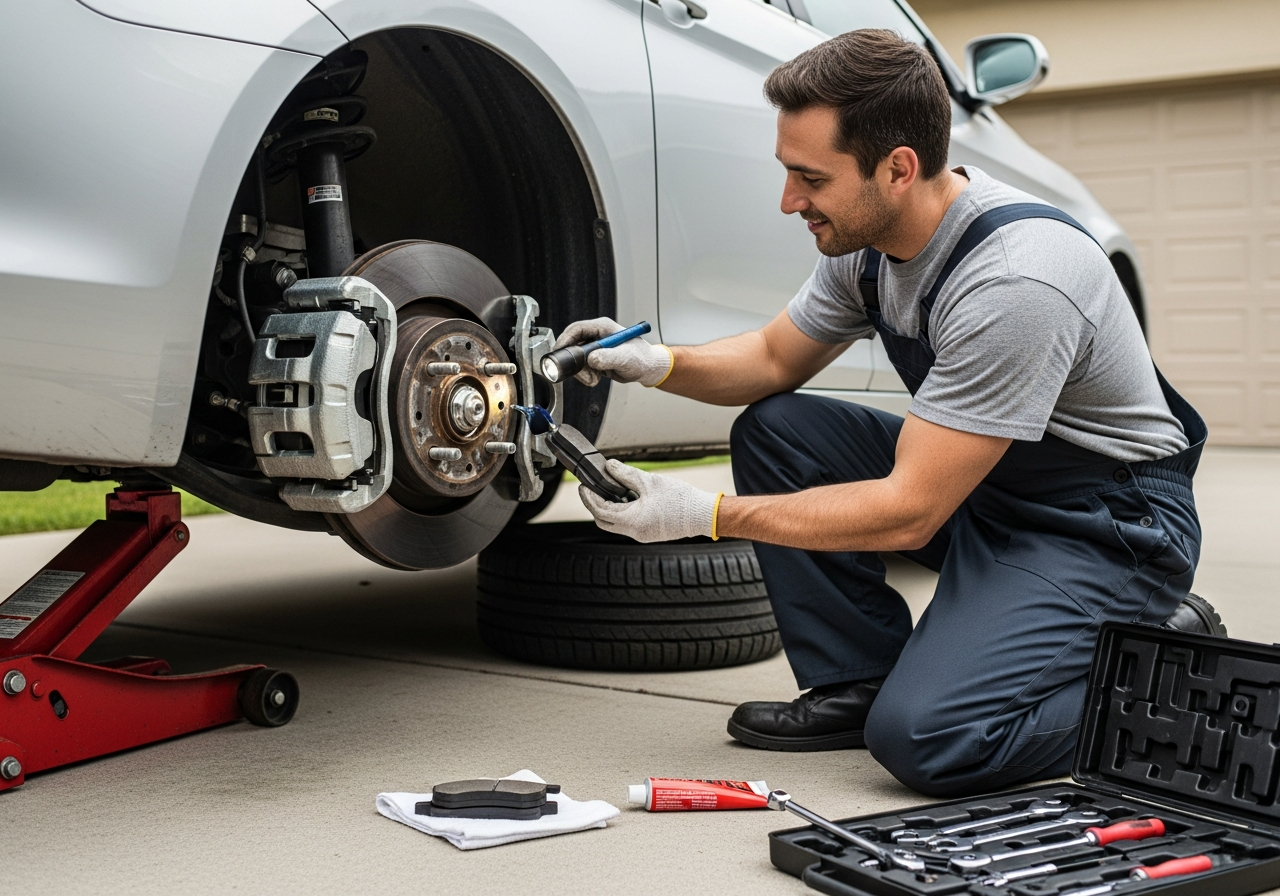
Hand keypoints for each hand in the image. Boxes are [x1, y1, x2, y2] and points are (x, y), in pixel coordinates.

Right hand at [552, 317, 672, 386]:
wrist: (647, 368)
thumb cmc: (642, 358)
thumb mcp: (625, 358)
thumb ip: (608, 358)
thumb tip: (591, 359)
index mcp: (603, 327)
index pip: (577, 329)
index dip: (566, 339)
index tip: (559, 351)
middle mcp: (597, 335)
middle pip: (573, 344)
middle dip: (574, 361)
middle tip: (578, 372)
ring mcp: (595, 347)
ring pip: (576, 358)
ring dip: (581, 371)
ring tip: (593, 379)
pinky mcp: (595, 358)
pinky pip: (581, 366)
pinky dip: (585, 375)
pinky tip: (595, 378)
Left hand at [579, 459, 720, 542]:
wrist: (703, 514)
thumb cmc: (680, 499)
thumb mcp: (649, 482)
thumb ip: (626, 474)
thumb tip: (609, 467)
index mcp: (632, 521)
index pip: (601, 510)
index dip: (589, 498)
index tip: (584, 486)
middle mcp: (635, 532)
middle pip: (605, 522)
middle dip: (595, 506)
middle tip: (591, 490)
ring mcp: (642, 535)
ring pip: (617, 524)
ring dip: (610, 509)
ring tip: (610, 490)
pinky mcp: (650, 533)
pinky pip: (629, 524)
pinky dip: (623, 512)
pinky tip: (628, 498)